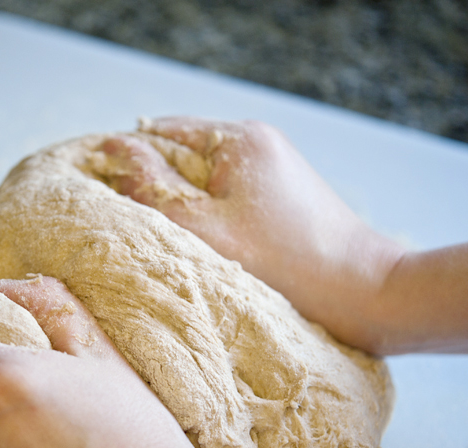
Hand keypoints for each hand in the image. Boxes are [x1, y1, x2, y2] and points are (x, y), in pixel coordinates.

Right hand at [100, 116, 405, 349]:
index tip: (101, 196)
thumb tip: (114, 152)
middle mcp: (258, 146)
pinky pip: (229, 204)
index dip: (125, 160)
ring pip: (204, 185)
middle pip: (181, 157)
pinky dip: (210, 224)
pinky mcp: (283, 203)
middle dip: (155, 188)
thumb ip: (154, 188)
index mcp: (237, 139)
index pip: (159, 133)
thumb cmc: (287, 266)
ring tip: (170, 247)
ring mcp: (273, 174)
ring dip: (183, 210)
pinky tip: (205, 254)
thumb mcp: (204, 228)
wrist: (367, 295)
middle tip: (132, 229)